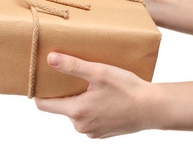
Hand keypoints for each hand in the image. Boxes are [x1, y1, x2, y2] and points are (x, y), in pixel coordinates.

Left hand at [34, 52, 162, 137]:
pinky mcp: (102, 133)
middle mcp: (81, 126)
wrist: (153, 108)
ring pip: (75, 113)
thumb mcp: (99, 72)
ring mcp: (92, 132)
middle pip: (60, 108)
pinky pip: (87, 120)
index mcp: (77, 111)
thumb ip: (73, 66)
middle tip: (69, 77)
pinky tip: (101, 97)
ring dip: (78, 100)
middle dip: (62, 93)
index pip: (43, 105)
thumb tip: (50, 59)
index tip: (40, 81)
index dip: (39, 92)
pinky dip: (89, 109)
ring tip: (89, 86)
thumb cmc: (127, 89)